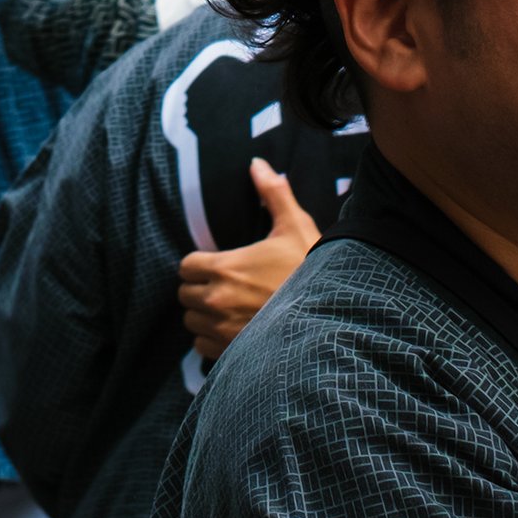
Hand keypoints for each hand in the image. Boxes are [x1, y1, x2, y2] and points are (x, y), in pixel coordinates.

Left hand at [178, 160, 319, 360]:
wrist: (332, 318)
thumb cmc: (311, 271)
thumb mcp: (295, 228)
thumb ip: (273, 194)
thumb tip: (258, 164)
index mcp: (225, 268)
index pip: (186, 266)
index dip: (200, 264)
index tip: (218, 265)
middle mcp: (216, 301)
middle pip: (185, 295)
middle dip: (200, 289)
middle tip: (225, 286)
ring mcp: (221, 330)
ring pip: (192, 322)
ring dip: (204, 315)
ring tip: (229, 308)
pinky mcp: (230, 354)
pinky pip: (202, 348)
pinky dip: (212, 340)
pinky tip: (234, 329)